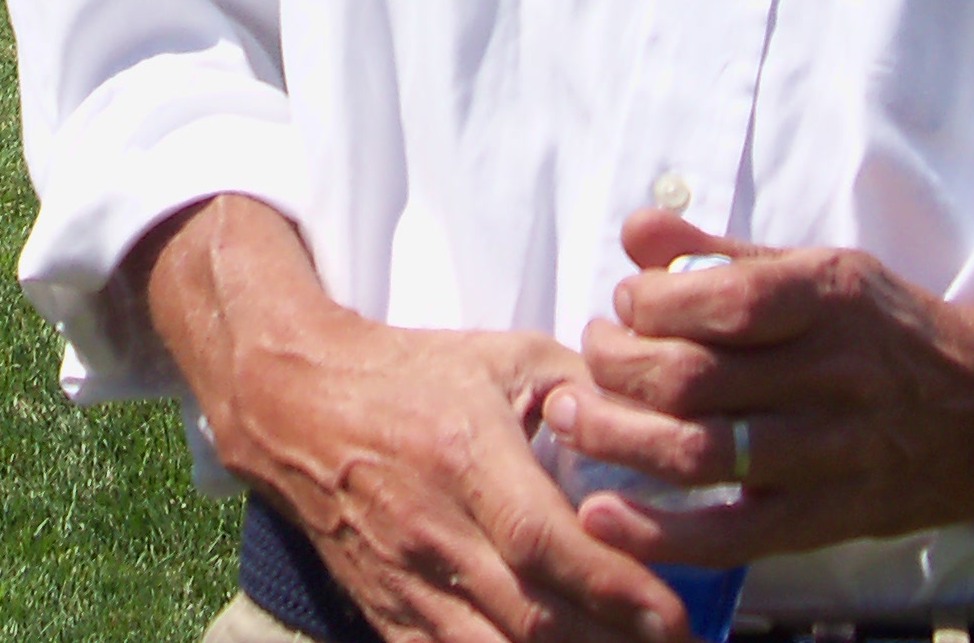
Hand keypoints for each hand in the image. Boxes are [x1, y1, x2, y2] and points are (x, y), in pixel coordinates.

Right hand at [136, 198, 693, 642]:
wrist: (296, 406)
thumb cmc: (411, 375)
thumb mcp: (503, 357)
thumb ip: (583, 389)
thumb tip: (659, 424)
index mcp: (463, 457)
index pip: (545, 542)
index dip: (614, 589)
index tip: (677, 617)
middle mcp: (433, 531)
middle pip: (532, 618)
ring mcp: (406, 584)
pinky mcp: (388, 616)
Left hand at [549, 210, 973, 565]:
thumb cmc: (883, 329)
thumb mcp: (817, 268)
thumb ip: (720, 253)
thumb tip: (634, 232)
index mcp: (829, 298)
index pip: (721, 300)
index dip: (649, 304)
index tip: (624, 306)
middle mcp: (832, 376)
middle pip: (694, 379)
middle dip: (616, 367)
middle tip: (587, 359)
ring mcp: (830, 456)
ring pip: (700, 454)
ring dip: (616, 438)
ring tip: (571, 417)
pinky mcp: (825, 520)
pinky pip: (732, 536)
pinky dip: (659, 532)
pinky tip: (602, 514)